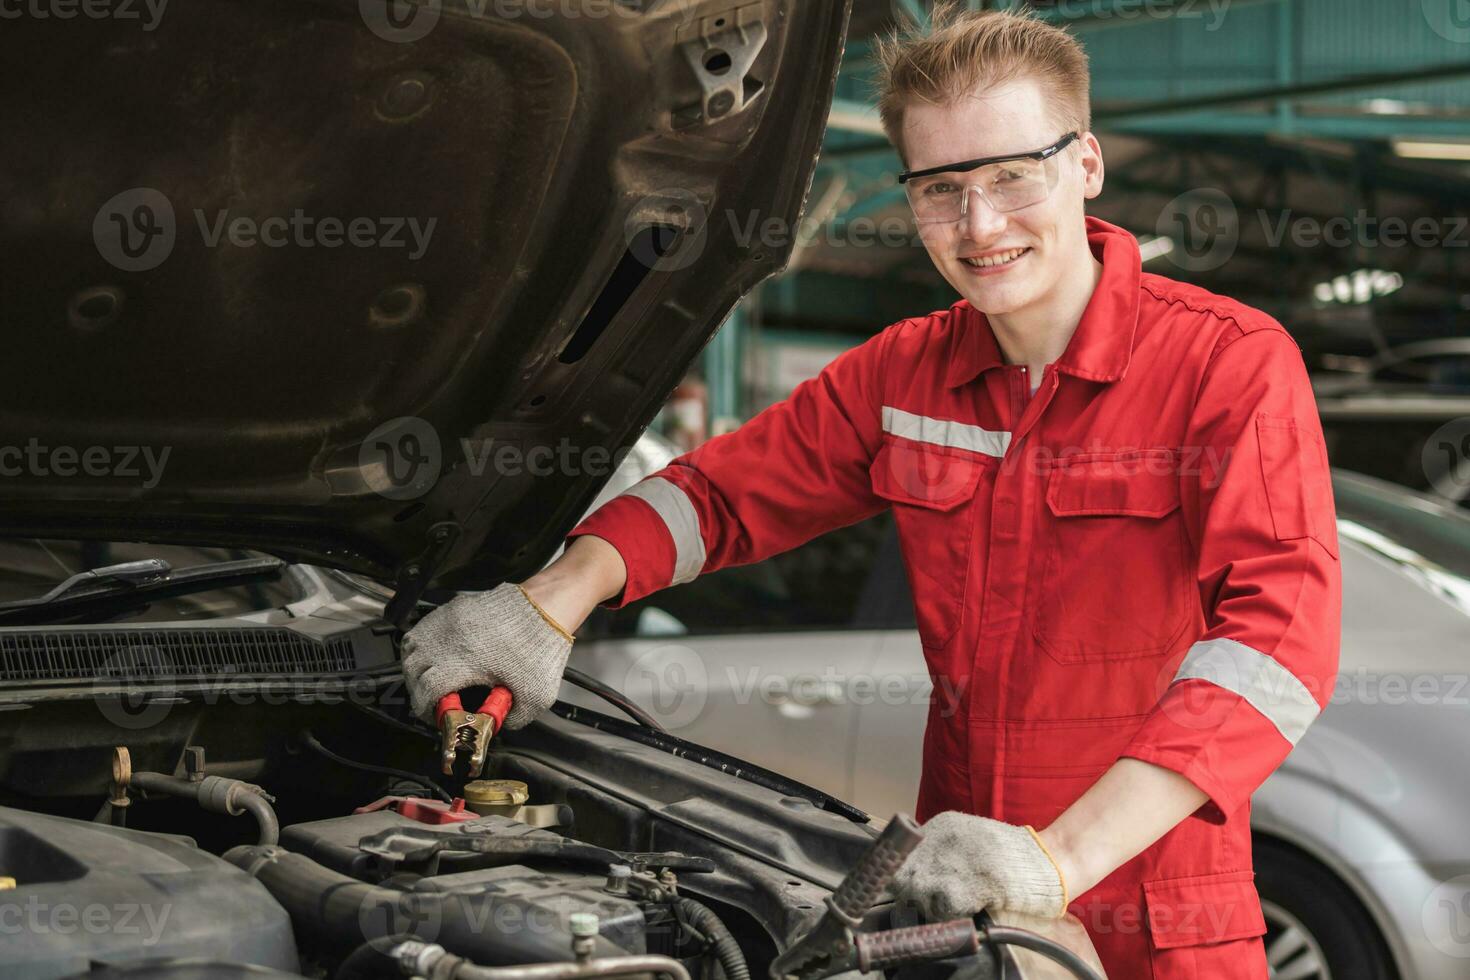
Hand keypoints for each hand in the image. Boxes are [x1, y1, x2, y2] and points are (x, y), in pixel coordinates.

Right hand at [401, 583, 573, 728]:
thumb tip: (499, 724)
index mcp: (464, 661)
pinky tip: (437, 654)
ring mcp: (449, 619)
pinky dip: (423, 644)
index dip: (425, 709)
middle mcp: (450, 638)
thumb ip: (514, 718)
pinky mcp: (455, 608)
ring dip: (416, 666)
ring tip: (430, 679)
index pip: (425, 689)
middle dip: (417, 690)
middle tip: (432, 701)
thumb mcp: (534, 695)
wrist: (547, 607)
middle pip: (412, 668)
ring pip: (411, 645)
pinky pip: (425, 627)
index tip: (434, 715)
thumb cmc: (540, 643)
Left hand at [891, 812, 1067, 920]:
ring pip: (918, 894)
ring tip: (954, 902)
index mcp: (940, 825)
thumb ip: (941, 847)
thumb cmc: (1011, 855)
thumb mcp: (970, 836)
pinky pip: (940, 909)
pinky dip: (950, 914)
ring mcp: (950, 863)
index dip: (903, 874)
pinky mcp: (964, 886)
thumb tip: (912, 867)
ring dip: (931, 905)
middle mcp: (939, 840)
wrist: (1046, 861)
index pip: (901, 853)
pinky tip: (968, 906)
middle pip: (903, 875)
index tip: (910, 885)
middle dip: (913, 892)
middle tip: (934, 899)